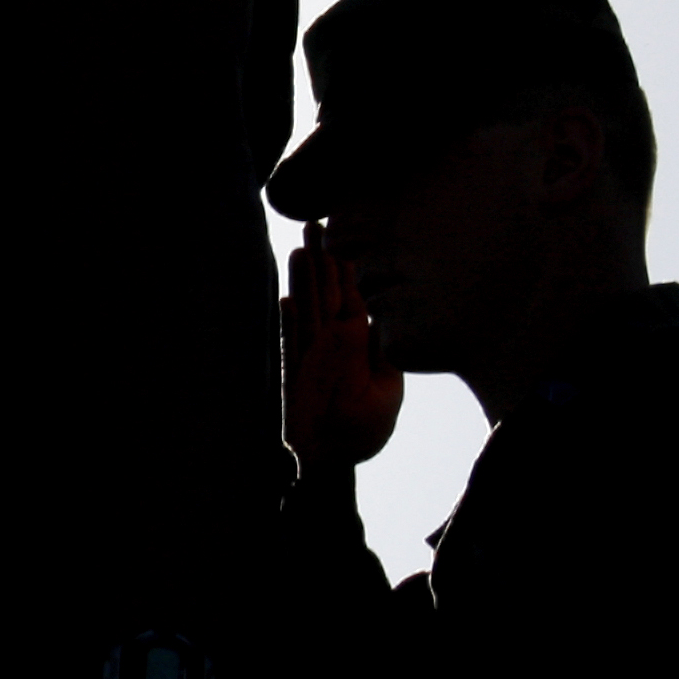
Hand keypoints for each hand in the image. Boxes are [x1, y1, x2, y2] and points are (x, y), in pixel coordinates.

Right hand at [282, 227, 401, 473]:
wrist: (337, 459)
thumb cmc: (365, 426)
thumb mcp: (390, 386)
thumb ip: (385, 351)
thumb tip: (385, 318)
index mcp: (357, 338)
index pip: (352, 292)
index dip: (348, 263)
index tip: (345, 230)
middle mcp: (333, 340)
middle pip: (327, 290)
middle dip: (323, 257)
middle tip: (317, 219)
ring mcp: (313, 355)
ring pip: (310, 309)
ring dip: (306, 280)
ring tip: (303, 247)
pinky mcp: (297, 375)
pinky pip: (294, 345)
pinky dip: (291, 324)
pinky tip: (287, 300)